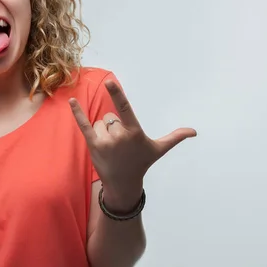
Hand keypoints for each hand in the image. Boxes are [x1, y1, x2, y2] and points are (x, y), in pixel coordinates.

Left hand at [69, 79, 195, 207]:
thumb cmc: (141, 163)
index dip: (117, 94)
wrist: (123, 184)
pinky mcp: (93, 145)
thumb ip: (174, 137)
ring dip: (103, 131)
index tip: (110, 82)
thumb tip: (194, 132)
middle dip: (114, 127)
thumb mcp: (158, 149)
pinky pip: (83, 125)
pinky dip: (77, 113)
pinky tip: (72, 101)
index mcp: (134, 132)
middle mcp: (119, 136)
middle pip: (111, 117)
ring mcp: (105, 141)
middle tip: (120, 144)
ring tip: (111, 147)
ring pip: (100, 123)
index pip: (124, 109)